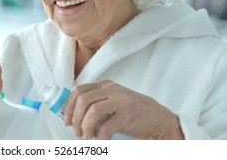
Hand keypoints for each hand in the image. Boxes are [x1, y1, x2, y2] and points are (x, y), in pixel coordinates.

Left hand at [63, 80, 183, 139]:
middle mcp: (112, 90)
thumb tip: (73, 116)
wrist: (160, 119)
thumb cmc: (134, 113)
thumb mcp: (114, 102)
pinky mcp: (128, 116)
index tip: (66, 119)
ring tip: (87, 136)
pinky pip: (106, 127)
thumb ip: (98, 103)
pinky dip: (100, 137)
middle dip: (75, 118)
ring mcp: (120, 101)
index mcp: (106, 86)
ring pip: (92, 111)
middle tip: (76, 131)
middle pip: (82, 100)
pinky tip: (101, 140)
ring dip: (85, 127)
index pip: (79, 90)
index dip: (69, 106)